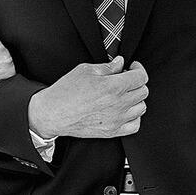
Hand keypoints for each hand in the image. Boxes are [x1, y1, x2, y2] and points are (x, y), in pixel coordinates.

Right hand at [28, 57, 147, 139]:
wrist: (52, 113)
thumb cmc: (65, 91)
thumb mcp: (85, 70)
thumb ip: (107, 67)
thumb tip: (120, 63)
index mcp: (113, 86)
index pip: (140, 77)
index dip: (139, 69)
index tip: (133, 67)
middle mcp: (118, 104)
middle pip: (143, 91)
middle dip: (137, 82)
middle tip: (126, 79)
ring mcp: (116, 120)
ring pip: (141, 107)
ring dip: (136, 98)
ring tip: (124, 94)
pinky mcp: (112, 131)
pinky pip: (135, 125)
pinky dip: (134, 117)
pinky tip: (125, 110)